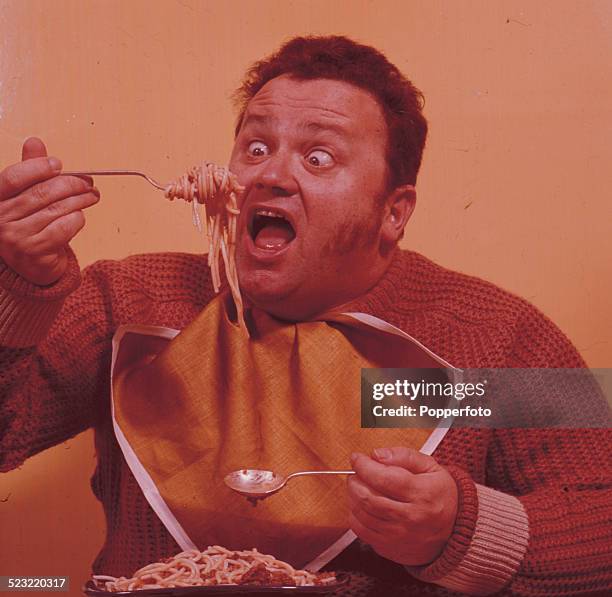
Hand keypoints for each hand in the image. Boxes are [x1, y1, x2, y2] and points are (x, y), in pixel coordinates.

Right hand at [0, 137, 98, 285]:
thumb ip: (30, 171)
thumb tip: (35, 141)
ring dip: (81, 200)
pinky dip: (77, 219)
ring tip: (92, 196)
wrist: (30, 265)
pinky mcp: (35, 251)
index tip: (59, 164)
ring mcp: (16, 236)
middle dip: (71, 184)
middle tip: (88, 182)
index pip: (13, 177)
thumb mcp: (24, 196)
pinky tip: (79, 216)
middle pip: (42, 192)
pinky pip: (64, 228)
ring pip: (57, 209)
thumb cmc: (29, 224)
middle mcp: (1, 218)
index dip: (38, 167)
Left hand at [347, 447, 457, 565]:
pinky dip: (354, 515)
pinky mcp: (389, 548)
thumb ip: (404, 456)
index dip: (364, 466)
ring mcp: (399, 536)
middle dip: (355, 481)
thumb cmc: (438, 494)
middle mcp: (411, 518)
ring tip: (358, 486)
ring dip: (352, 496)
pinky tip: (361, 505)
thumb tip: (377, 454)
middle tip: (356, 473)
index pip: (385, 478)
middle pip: (369, 498)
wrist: (454, 532)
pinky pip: (361, 531)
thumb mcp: (430, 467)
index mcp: (422, 494)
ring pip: (362, 515)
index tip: (357, 458)